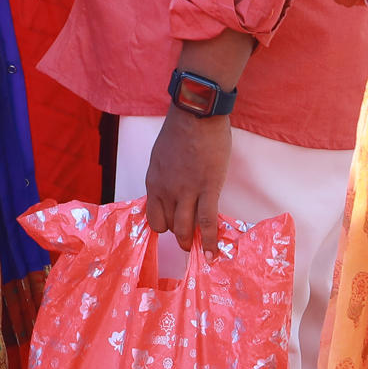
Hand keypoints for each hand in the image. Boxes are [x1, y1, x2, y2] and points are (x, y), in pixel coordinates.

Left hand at [143, 107, 233, 254]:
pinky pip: (207, 221)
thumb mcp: (161, 156)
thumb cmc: (180, 131)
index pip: (153, 217)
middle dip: (179, 235)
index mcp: (153, 182)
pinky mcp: (208, 189)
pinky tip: (214, 252)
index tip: (173, 227)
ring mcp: (186, 191)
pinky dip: (211, 240)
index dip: (164, 225)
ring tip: (201, 250)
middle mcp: (166, 191)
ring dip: (193, 242)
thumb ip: (164, 176)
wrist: (196, 116)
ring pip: (186, 228)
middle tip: (190, 239)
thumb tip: (172, 191)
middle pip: (169, 226)